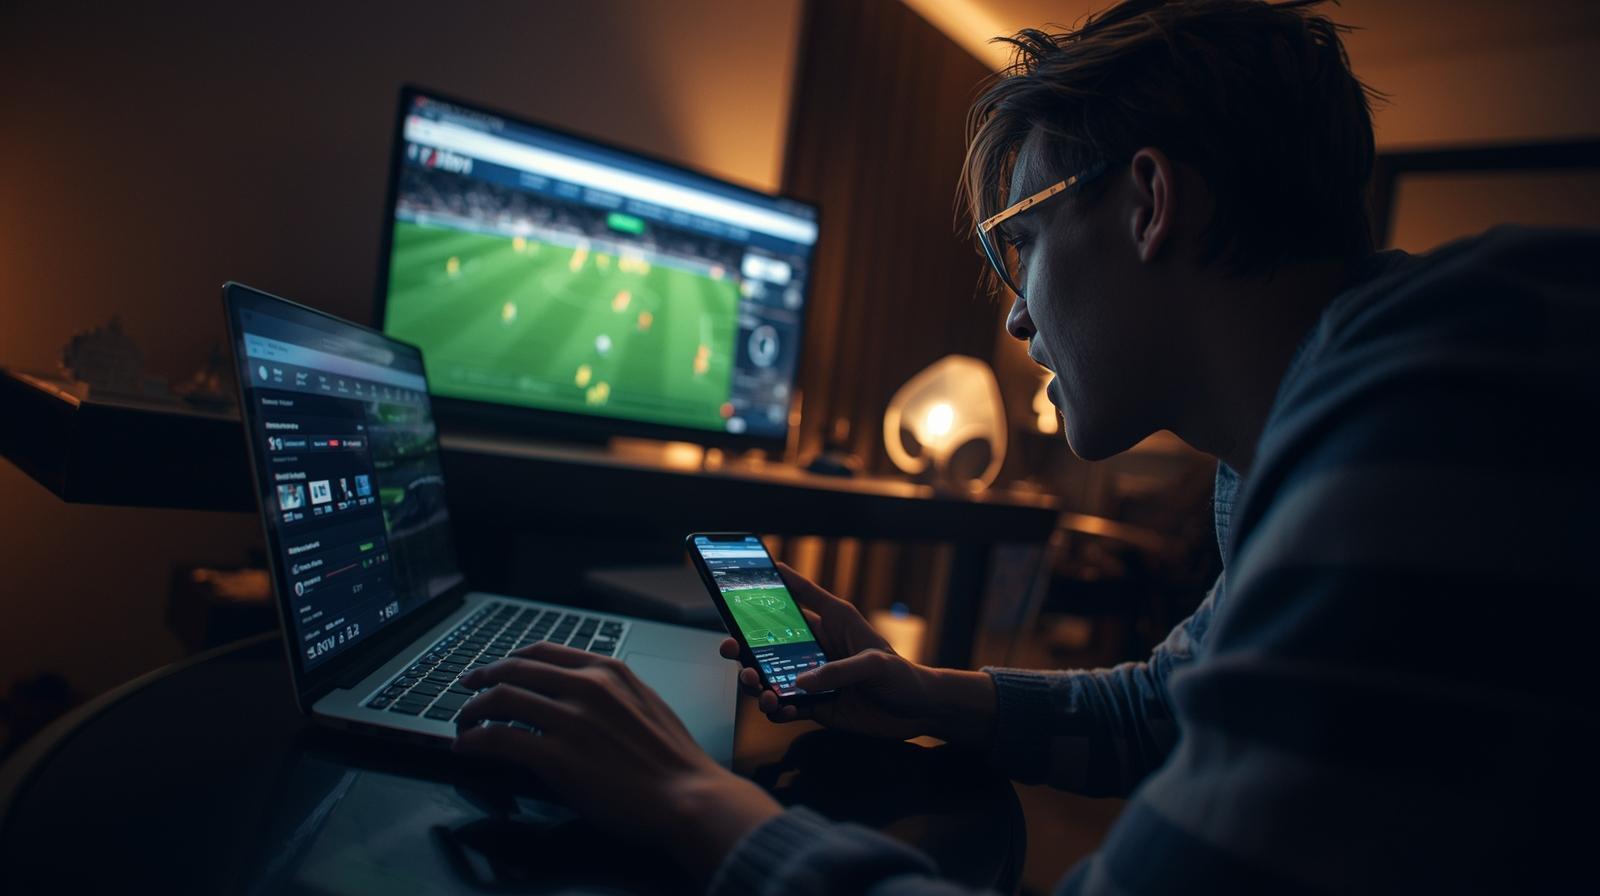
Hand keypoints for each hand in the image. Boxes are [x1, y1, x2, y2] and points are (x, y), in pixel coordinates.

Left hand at [453, 641, 781, 880]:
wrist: (688, 795)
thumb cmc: (673, 759)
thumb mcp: (646, 703)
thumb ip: (611, 692)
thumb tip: (579, 694)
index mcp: (609, 670)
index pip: (544, 650)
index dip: (511, 657)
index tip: (497, 667)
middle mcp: (587, 686)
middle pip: (515, 669)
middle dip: (483, 677)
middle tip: (467, 689)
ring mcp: (571, 720)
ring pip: (501, 698)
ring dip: (473, 709)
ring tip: (464, 721)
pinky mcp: (557, 756)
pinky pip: (500, 738)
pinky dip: (476, 740)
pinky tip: (467, 747)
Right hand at [718, 563, 996, 747]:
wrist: (918, 713)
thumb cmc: (903, 677)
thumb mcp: (874, 666)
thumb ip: (838, 672)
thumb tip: (800, 682)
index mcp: (834, 622)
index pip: (801, 594)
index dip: (776, 579)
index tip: (749, 568)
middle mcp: (818, 646)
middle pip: (771, 639)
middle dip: (744, 643)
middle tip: (730, 649)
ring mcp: (813, 676)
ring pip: (770, 674)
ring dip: (756, 682)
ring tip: (760, 690)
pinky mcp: (815, 704)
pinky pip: (785, 705)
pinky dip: (776, 709)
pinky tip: (780, 710)